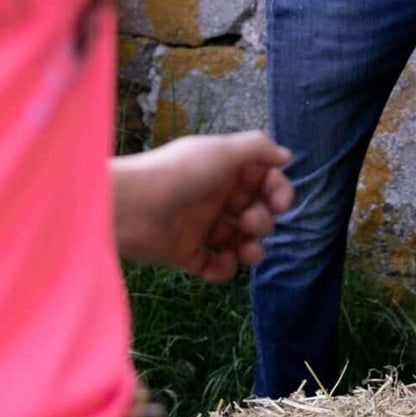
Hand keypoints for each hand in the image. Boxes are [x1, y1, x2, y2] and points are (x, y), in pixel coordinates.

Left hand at [112, 131, 293, 281]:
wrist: (129, 205)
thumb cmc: (179, 172)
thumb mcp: (221, 150)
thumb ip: (257, 148)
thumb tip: (286, 155)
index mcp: (224, 170)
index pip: (263, 181)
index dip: (277, 191)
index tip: (280, 203)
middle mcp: (215, 196)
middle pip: (255, 212)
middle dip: (263, 220)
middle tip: (250, 221)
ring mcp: (201, 226)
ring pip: (239, 241)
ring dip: (252, 248)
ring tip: (246, 250)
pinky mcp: (186, 253)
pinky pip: (215, 266)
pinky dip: (225, 269)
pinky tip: (224, 261)